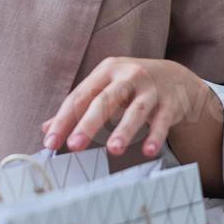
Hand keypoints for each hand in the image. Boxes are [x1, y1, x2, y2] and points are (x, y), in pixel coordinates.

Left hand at [41, 57, 214, 157]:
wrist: (176, 78)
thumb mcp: (104, 88)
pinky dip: (156, 136)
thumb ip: (78, 108)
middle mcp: (127, 76)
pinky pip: (162, 121)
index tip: (50, 143)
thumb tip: (46, 128)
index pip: (79, 97)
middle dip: (88, 124)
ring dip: (124, 130)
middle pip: (104, 100)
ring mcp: (151, 89)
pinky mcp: (171, 102)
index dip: (63, 120)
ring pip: (136, 110)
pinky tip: (148, 151)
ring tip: (113, 150)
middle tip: (73, 146)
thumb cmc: (131, 86)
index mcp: (105, 71)